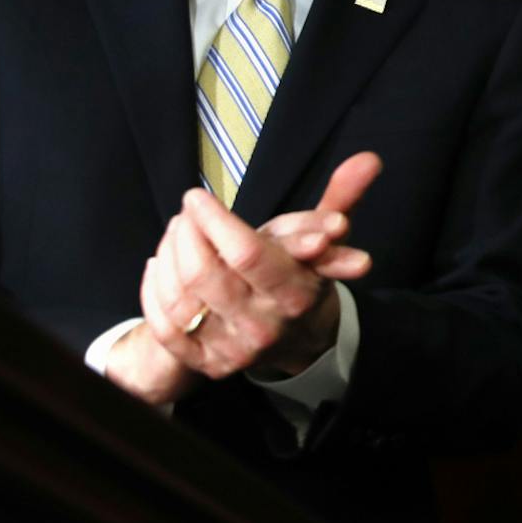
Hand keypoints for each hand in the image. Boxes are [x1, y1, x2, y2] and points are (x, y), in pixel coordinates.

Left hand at [131, 153, 380, 396]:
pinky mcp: (205, 363)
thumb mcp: (323, 236)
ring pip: (179, 298)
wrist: (297, 338)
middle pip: (203, 274)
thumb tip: (368, 159)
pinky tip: (160, 265)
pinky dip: (153, 291)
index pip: (246, 254)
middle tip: (186, 213)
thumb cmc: (302, 274)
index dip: (214, 219)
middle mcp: (263, 327)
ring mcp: (231, 349)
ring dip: (166, 255)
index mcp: (295, 294)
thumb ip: (340, 198)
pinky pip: (164, 327)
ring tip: (175, 232)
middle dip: (185, 234)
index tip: (198, 196)